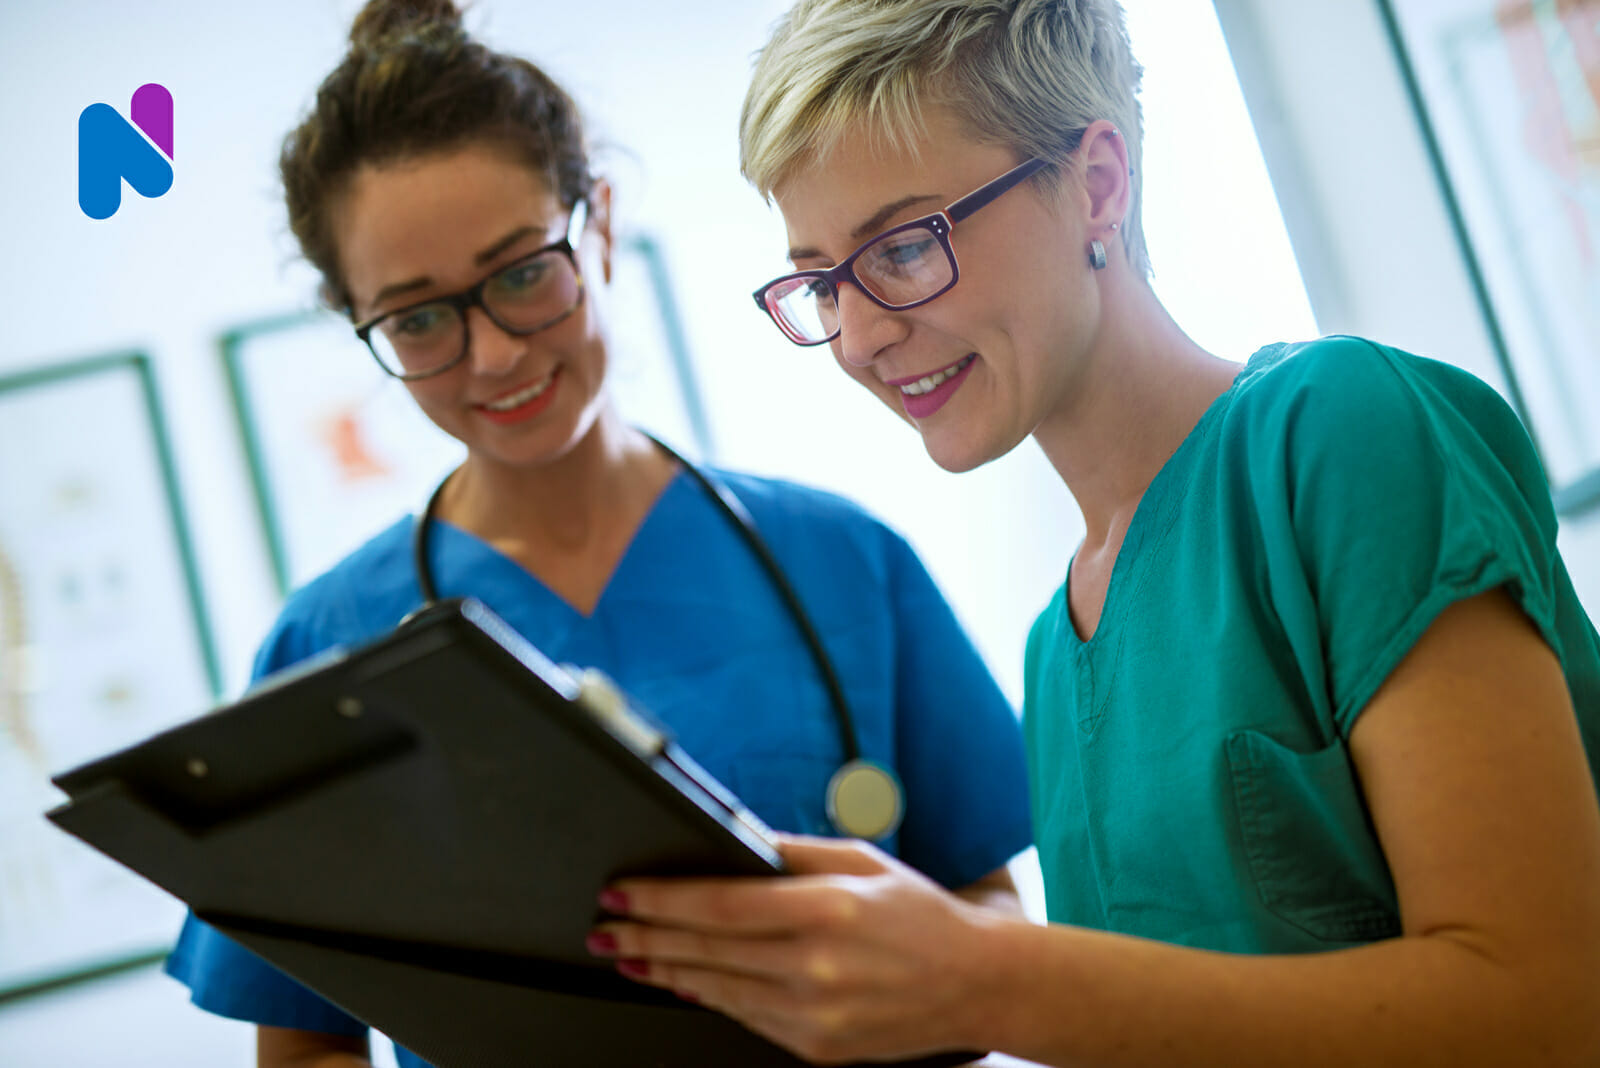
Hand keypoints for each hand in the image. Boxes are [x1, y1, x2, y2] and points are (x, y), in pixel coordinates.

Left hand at [589, 834, 1008, 1064]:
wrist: (977, 985)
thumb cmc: (921, 915)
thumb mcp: (863, 860)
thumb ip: (793, 850)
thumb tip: (733, 838)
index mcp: (828, 909)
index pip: (722, 904)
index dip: (662, 899)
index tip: (622, 891)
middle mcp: (818, 966)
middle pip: (707, 950)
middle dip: (645, 936)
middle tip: (604, 927)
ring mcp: (816, 1014)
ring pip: (718, 989)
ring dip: (664, 970)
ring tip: (626, 954)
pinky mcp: (817, 1047)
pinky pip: (746, 1017)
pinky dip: (708, 996)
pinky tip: (682, 980)